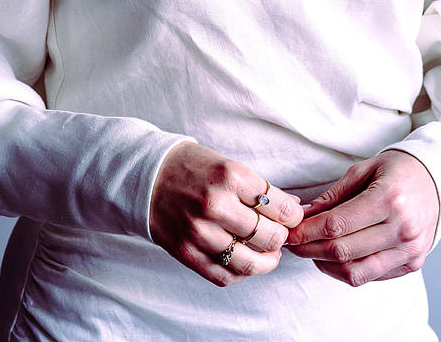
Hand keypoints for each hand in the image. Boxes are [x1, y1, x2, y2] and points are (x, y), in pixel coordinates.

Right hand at [148, 142, 303, 286]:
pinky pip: (224, 276)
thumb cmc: (191, 167)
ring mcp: (199, 232)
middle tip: (279, 233)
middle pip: (270, 237)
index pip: (280, 207)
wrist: (146, 176)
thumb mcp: (227, 164)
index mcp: (230, 176)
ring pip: (249, 263)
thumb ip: (258, 189)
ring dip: (267, 261)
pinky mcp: (186, 252)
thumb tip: (293, 208)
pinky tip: (244, 262)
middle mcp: (215, 205)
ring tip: (269, 254)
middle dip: (282, 238)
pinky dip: (241, 274)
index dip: (293, 216)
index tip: (292, 216)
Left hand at [285, 150, 439, 285]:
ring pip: (355, 272)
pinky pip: (370, 277)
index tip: (289, 232)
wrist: (438, 181)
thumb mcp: (364, 170)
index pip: (336, 225)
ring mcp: (410, 250)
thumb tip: (303, 215)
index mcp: (389, 199)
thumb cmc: (398, 171)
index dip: (307, 232)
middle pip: (342, 251)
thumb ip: (333, 195)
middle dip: (309, 249)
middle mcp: (402, 228)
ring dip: (325, 265)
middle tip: (293, 243)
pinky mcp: (412, 264)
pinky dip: (346, 271)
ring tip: (311, 252)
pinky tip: (334, 258)